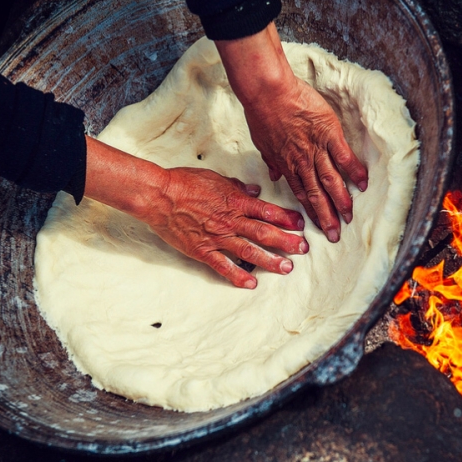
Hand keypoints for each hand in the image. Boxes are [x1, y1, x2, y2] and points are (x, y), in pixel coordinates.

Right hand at [83, 137, 307, 287]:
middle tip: (303, 249)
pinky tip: (251, 283)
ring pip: (249, 252)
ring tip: (286, 268)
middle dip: (287, 241)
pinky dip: (238, 276)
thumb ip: (237, 187)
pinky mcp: (202, 250)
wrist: (158, 196)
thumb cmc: (183, 183)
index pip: (267, 211)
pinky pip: (223, 266)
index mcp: (235, 201)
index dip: (287, 218)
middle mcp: (230, 220)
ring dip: (270, 261)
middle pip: (265, 233)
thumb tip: (255, 192)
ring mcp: (217, 237)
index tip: (301, 223)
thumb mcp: (215, 178)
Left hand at [215, 23, 368, 241]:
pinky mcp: (329, 134)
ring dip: (340, 201)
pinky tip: (363, 184)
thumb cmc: (262, 113)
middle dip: (326, 217)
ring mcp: (316, 149)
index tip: (319, 227)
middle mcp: (302, 163)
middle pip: (317, 195)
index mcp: (287, 165)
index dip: (311, 213)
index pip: (301, 194)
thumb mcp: (262, 142)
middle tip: (335, 235)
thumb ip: (272, 160)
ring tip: (349, 218)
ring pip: (330, 181)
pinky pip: (344, 156)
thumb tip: (275, 175)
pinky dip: (354, 171)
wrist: (267, 93)